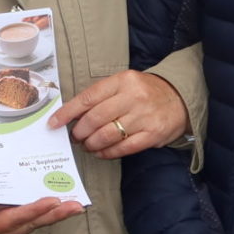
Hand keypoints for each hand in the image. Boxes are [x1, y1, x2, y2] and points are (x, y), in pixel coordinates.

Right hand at [0, 177, 84, 233]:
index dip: (35, 210)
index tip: (54, 201)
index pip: (14, 219)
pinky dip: (38, 209)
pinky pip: (23, 216)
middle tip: (77, 205)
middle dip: (54, 215)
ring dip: (52, 213)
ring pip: (29, 222)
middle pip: (29, 224)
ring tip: (74, 203)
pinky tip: (53, 199)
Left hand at [47, 70, 188, 159]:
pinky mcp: (152, 134)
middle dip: (80, 132)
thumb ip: (102, 96)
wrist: (180, 98)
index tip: (53, 123)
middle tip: (75, 137)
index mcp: (123, 80)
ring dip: (91, 144)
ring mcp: (144, 116)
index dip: (68, 112)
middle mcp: (134, 97)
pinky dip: (107, 153)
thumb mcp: (125, 84)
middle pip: (95, 118)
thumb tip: (73, 115)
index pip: (88, 98)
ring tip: (87, 145)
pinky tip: (101, 152)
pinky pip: (123, 148)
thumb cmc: (145, 92)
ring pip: (107, 135)